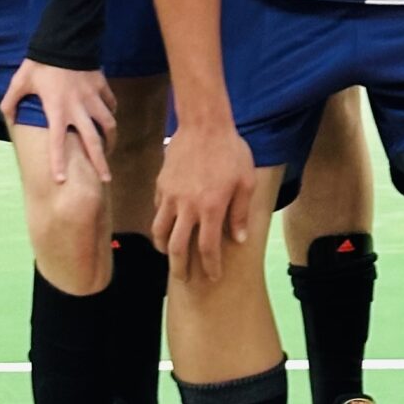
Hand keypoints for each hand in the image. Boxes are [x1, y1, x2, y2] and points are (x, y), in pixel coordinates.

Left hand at [0, 59, 113, 183]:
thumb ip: (11, 101)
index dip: (58, 162)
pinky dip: (111, 113)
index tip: (61, 180)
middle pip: (93, 141)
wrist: (65, 39)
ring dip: (110, 139)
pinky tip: (108, 118)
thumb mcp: (20, 81)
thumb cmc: (40, 62)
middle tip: (106, 179)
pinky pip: (110, 104)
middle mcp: (78, 109)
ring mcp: (93, 98)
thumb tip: (7, 118)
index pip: (57, 142)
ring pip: (108, 124)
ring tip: (110, 150)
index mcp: (57, 110)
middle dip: (100, 162)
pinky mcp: (101, 86)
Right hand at [152, 117, 256, 282]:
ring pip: (160, 231)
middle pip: (177, 248)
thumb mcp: (245, 181)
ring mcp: (170, 196)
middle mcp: (187, 207)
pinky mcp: (161, 185)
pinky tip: (169, 223)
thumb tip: (239, 239)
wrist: (204, 124)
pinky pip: (158, 210)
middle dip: (179, 268)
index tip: (212, 277)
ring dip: (164, 248)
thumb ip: (240, 212)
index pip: (208, 248)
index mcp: (211, 208)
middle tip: (183, 279)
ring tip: (170, 255)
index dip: (210, 266)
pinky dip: (162, 222)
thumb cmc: (231, 151)